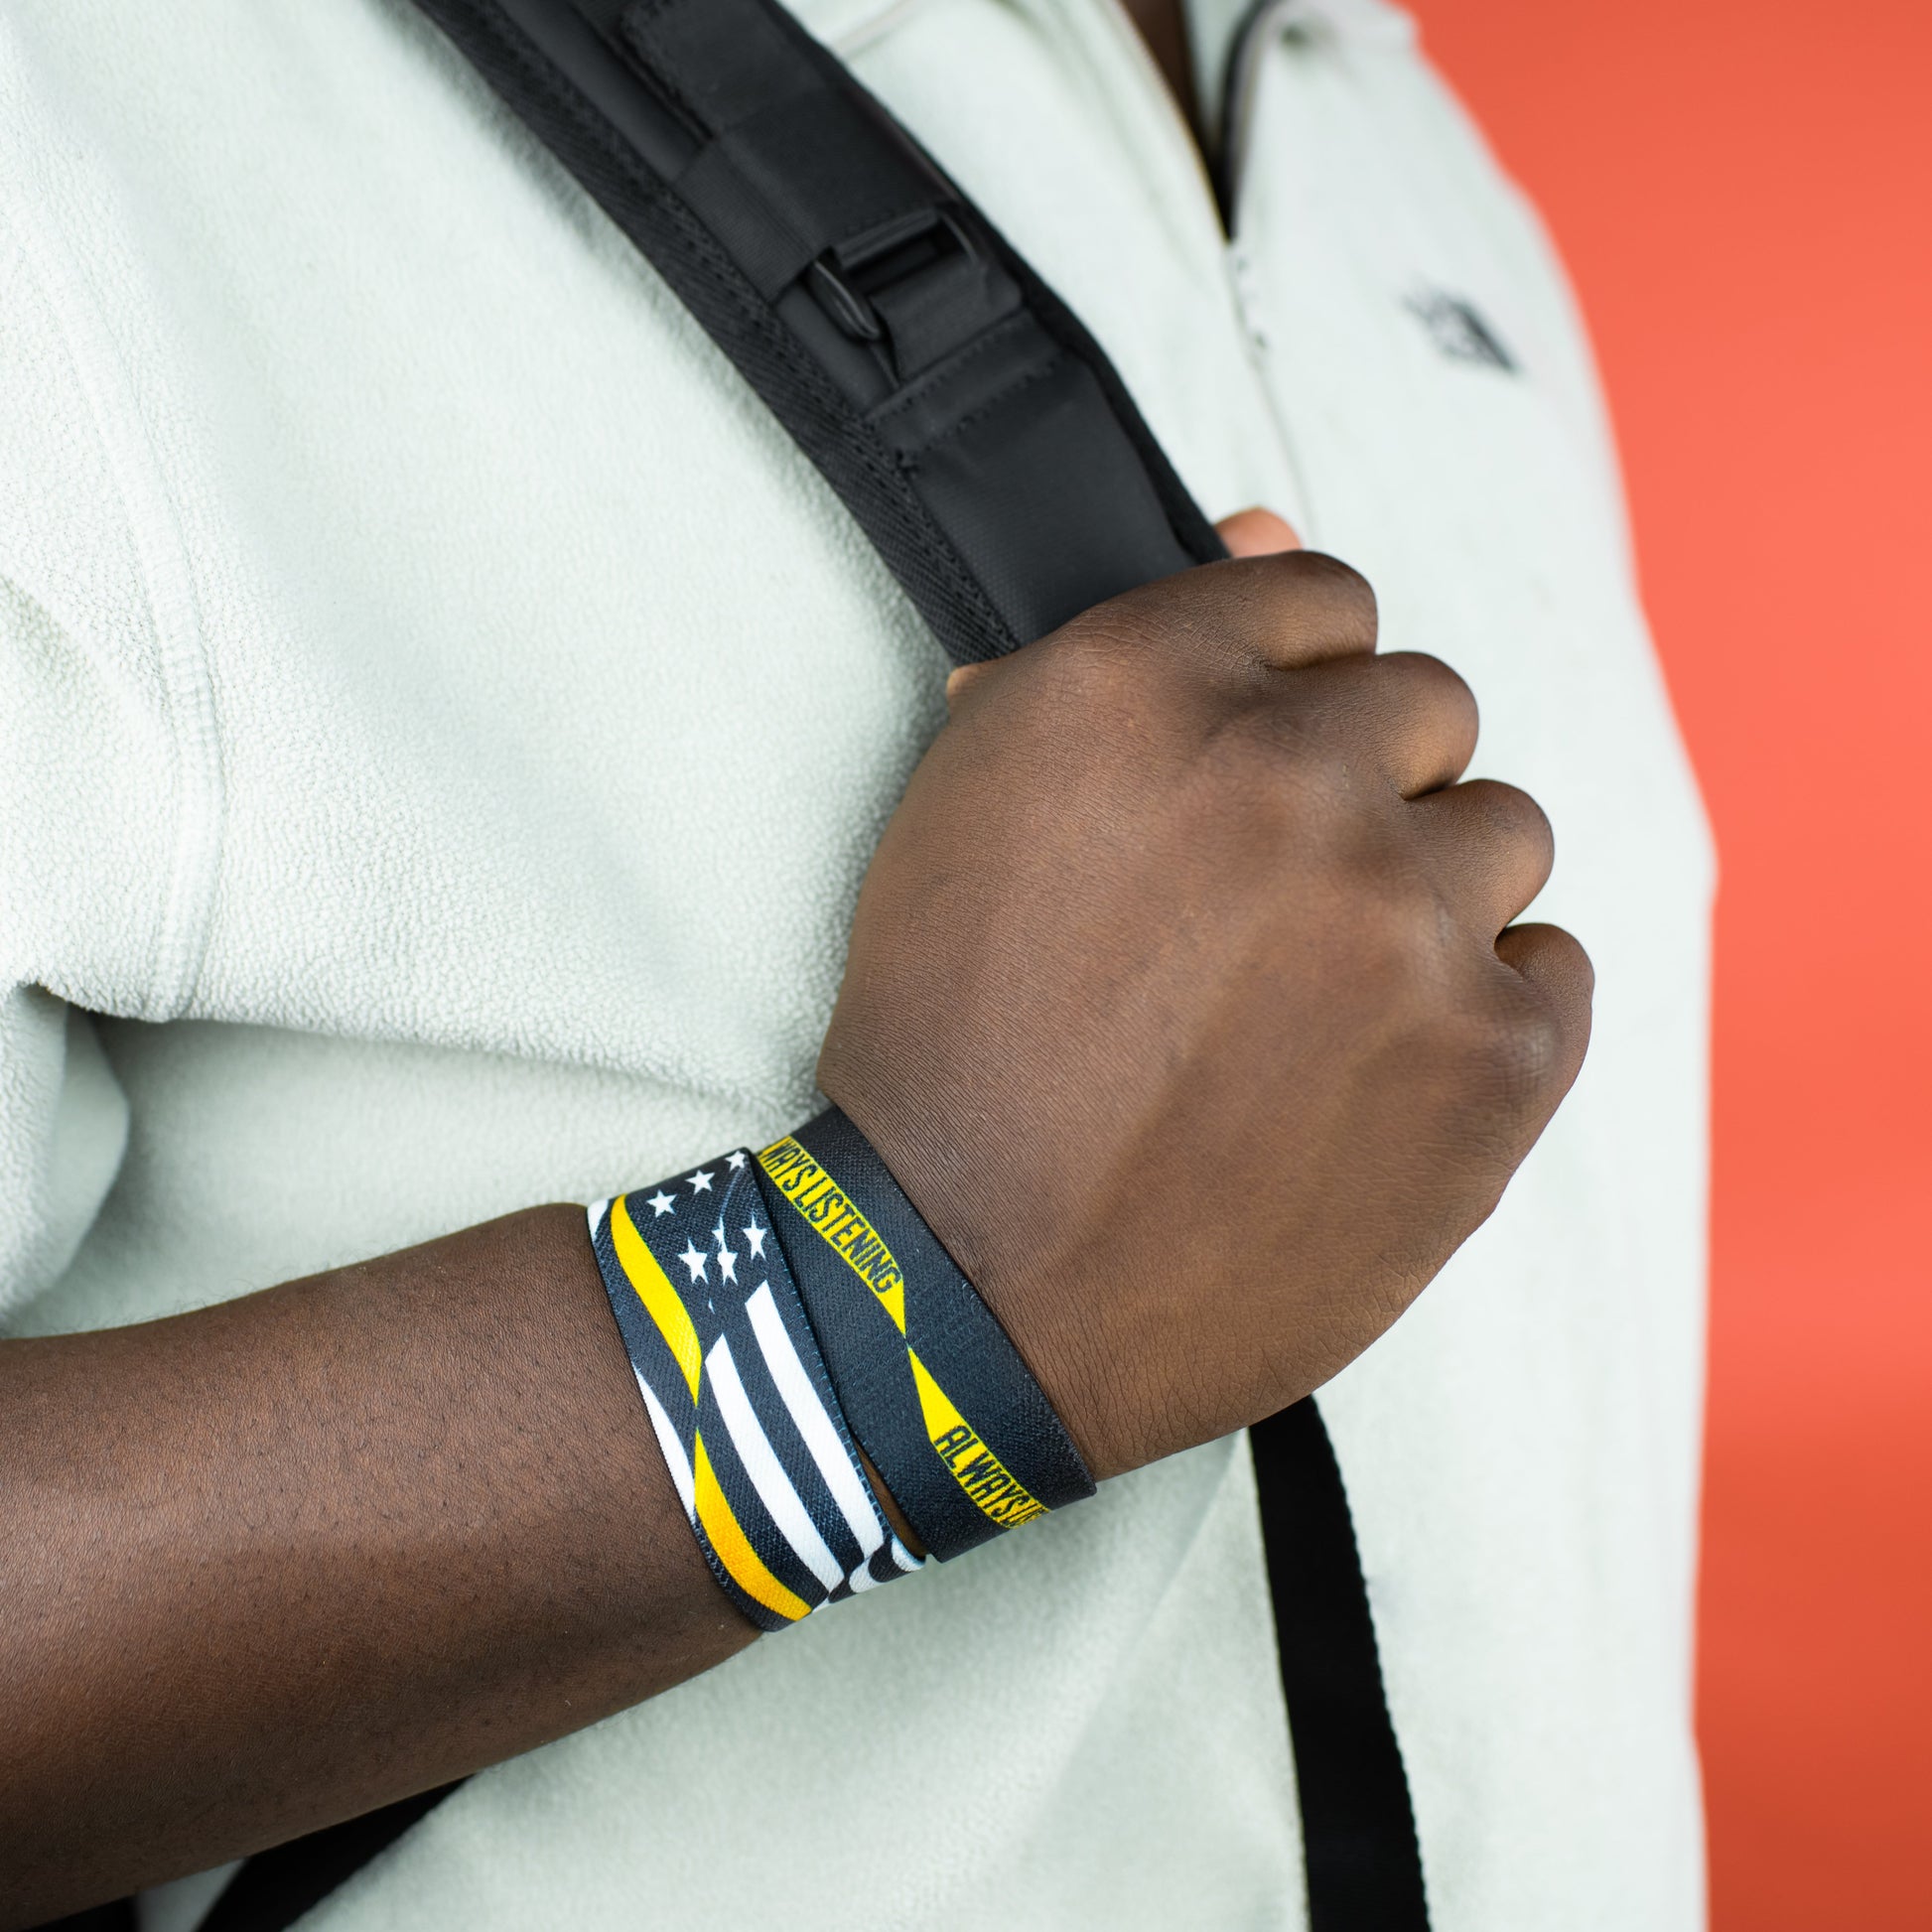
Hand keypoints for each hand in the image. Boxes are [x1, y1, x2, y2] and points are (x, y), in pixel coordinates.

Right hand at [817, 514, 1591, 1478]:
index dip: (1294, 688)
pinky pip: (1554, 970)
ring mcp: (1404, 916)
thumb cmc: (955, 1049)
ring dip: (1427, 900)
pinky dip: (1485, 1012)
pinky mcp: (1493, 1059)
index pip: (1323, 599)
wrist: (969, 1283)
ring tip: (1322, 1006)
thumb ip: (1122, 653)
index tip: (1270, 763)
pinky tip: (1381, 1073)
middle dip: (1363, 788)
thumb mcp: (973, 808)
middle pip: (1430, 707)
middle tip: (1279, 909)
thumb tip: (1258, 525)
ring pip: (1503, 835)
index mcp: (1149, 686)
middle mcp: (1290, 774)